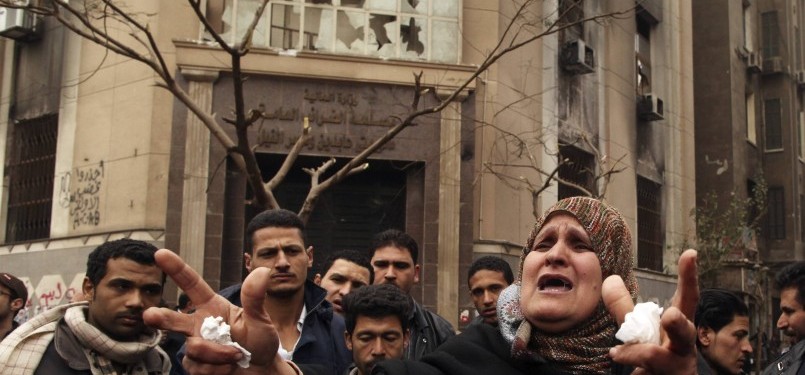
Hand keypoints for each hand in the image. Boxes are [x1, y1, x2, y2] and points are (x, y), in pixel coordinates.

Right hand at [143, 249, 296, 374]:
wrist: (262, 371)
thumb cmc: (260, 342)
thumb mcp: (260, 318)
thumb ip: (255, 298)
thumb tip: (262, 271)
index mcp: (212, 306)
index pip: (191, 284)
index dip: (176, 269)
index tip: (160, 253)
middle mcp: (199, 325)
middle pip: (174, 319)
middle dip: (160, 318)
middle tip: (150, 315)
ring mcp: (195, 346)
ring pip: (194, 348)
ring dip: (218, 354)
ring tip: (237, 355)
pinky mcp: (195, 366)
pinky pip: (198, 367)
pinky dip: (217, 369)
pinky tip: (229, 368)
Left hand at [603, 249, 698, 374]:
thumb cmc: (658, 358)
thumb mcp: (640, 331)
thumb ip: (624, 308)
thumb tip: (611, 279)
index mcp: (679, 326)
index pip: (687, 299)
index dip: (689, 278)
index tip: (691, 253)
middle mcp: (683, 346)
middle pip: (685, 332)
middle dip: (678, 324)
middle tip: (670, 315)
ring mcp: (677, 366)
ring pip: (659, 359)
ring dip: (642, 353)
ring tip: (617, 351)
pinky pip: (642, 372)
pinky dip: (625, 362)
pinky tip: (615, 355)